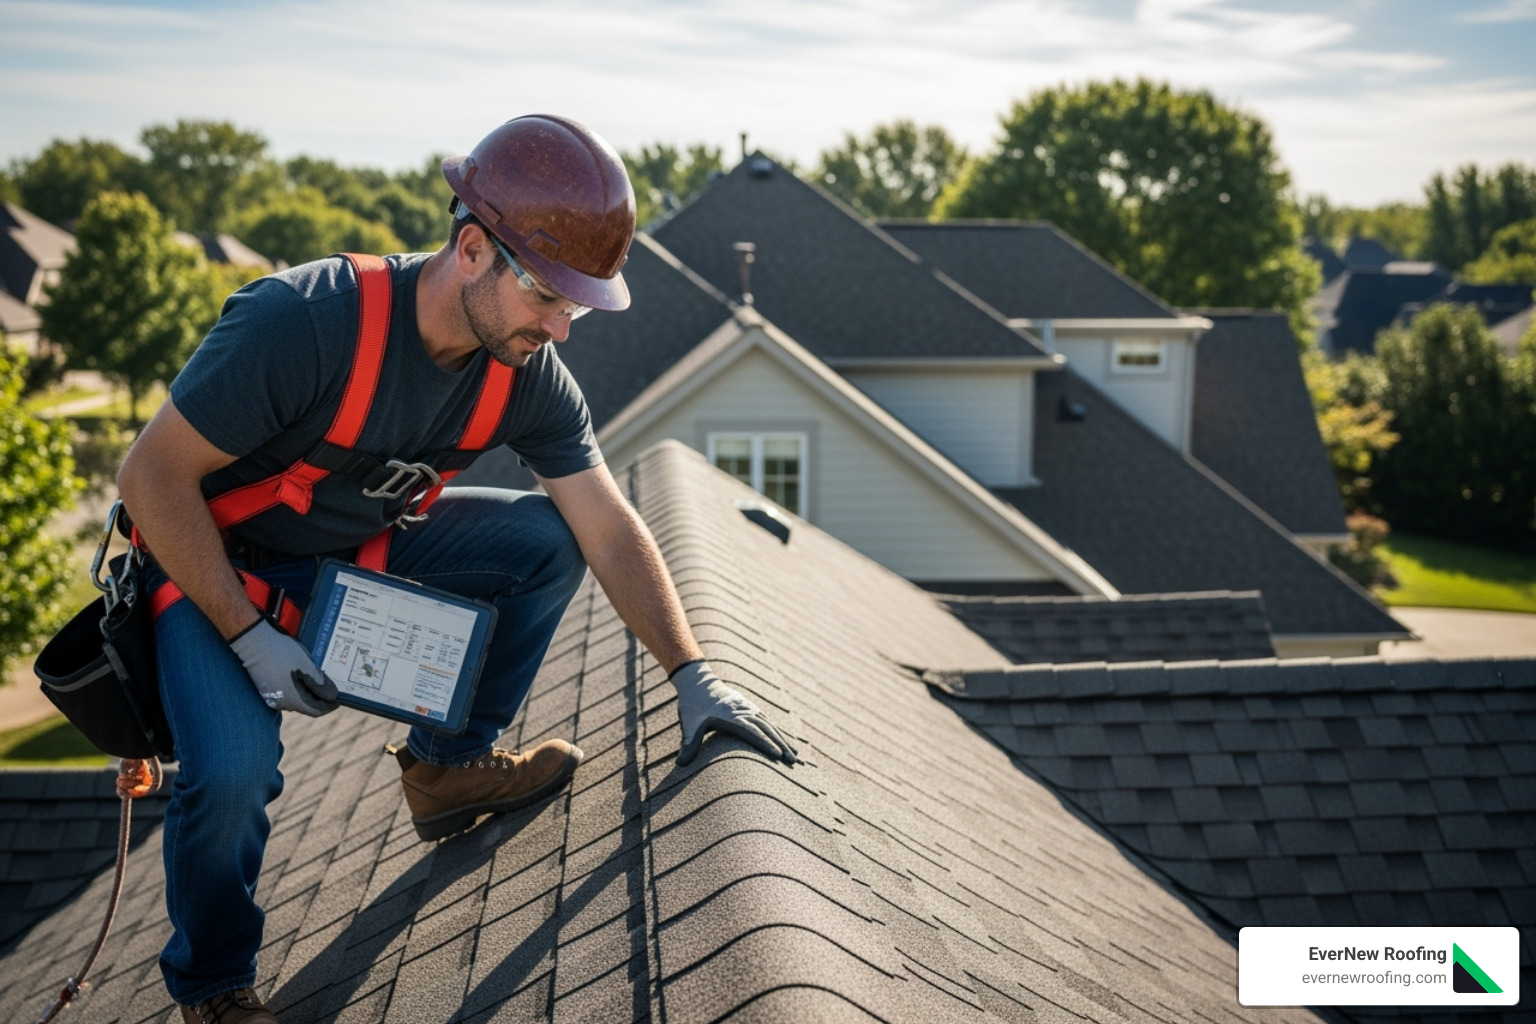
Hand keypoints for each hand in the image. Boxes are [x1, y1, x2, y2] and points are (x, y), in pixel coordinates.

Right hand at [229, 618, 340, 716]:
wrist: (254, 643)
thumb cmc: (281, 653)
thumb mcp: (306, 665)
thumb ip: (320, 683)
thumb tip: (332, 695)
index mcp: (292, 700)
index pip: (316, 711)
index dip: (329, 706)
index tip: (337, 700)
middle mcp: (280, 703)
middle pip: (306, 705)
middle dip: (319, 697)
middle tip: (329, 686)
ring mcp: (271, 697)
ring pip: (295, 699)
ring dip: (307, 691)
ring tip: (315, 677)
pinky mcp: (265, 689)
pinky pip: (285, 693)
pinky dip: (296, 687)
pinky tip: (299, 674)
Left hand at [670, 660, 796, 765]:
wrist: (698, 682)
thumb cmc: (692, 705)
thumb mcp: (689, 723)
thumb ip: (688, 743)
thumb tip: (680, 764)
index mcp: (731, 717)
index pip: (752, 732)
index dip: (765, 744)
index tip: (777, 755)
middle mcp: (743, 712)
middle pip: (766, 730)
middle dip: (780, 745)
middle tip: (792, 761)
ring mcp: (748, 709)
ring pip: (770, 726)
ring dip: (782, 740)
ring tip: (795, 754)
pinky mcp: (749, 709)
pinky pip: (766, 722)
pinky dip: (777, 732)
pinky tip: (785, 741)